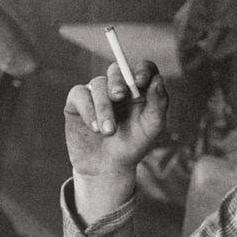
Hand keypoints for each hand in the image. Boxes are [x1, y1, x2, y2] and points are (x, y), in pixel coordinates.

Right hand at [64, 60, 167, 177]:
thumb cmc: (132, 146)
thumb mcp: (151, 128)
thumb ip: (158, 105)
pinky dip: (88, 111)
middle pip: (117, 70)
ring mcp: (96, 92)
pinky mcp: (77, 101)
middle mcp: (118, 87)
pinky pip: (79, 94)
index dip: (142, 70)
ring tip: (108, 131)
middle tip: (119, 96)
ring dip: (104, 107)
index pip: (143, 69)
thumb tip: (158, 79)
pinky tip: (95, 128)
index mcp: (139, 90)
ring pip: (98, 85)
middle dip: (118, 82)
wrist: (106, 167)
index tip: (140, 82)